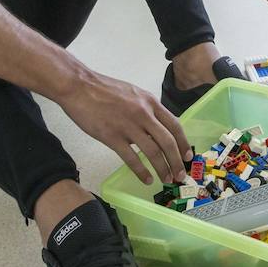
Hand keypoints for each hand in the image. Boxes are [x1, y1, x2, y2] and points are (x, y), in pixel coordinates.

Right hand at [56, 71, 189, 185]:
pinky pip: (131, 158)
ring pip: (152, 152)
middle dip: (176, 161)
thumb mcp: (133, 93)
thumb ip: (146, 109)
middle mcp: (143, 114)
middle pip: (167, 142)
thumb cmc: (104, 89)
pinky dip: (141, 171)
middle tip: (180, 175)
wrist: (79, 86)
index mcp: (150, 102)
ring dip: (162, 169)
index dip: (183, 143)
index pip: (174, 125)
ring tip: (166, 180)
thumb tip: (155, 128)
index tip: (187, 157)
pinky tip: (146, 179)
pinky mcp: (112, 137)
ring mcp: (128, 126)